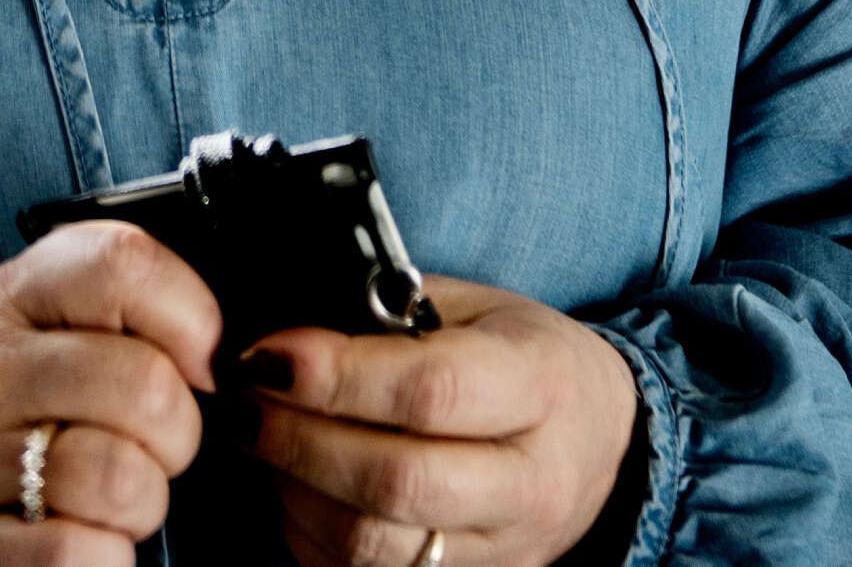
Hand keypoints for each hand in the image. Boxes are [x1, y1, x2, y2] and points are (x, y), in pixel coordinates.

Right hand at [0, 219, 224, 565]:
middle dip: (175, 435)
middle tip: (143, 450)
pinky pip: (80, 556)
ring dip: (140, 508)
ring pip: (123, 477)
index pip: (123, 262)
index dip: (190, 318)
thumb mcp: (54, 338)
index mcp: (7, 299)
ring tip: (102, 502)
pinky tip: (80, 545)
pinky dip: (105, 562)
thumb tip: (226, 357)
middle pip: (146, 384)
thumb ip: (130, 318)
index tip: (194, 365)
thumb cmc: (20, 418)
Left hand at [239, 277, 642, 566]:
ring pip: (374, 547)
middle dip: (298, 440)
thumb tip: (289, 325)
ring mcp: (504, 549)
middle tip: (245, 399)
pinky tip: (296, 488)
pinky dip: (312, 536)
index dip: (336, 375)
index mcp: (541, 386)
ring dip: (294, 492)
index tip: (267, 354)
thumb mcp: (479, 308)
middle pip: (396, 482)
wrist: (605, 444)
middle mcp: (532, 482)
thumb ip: (392, 309)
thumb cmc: (526, 361)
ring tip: (263, 439)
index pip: (431, 391)